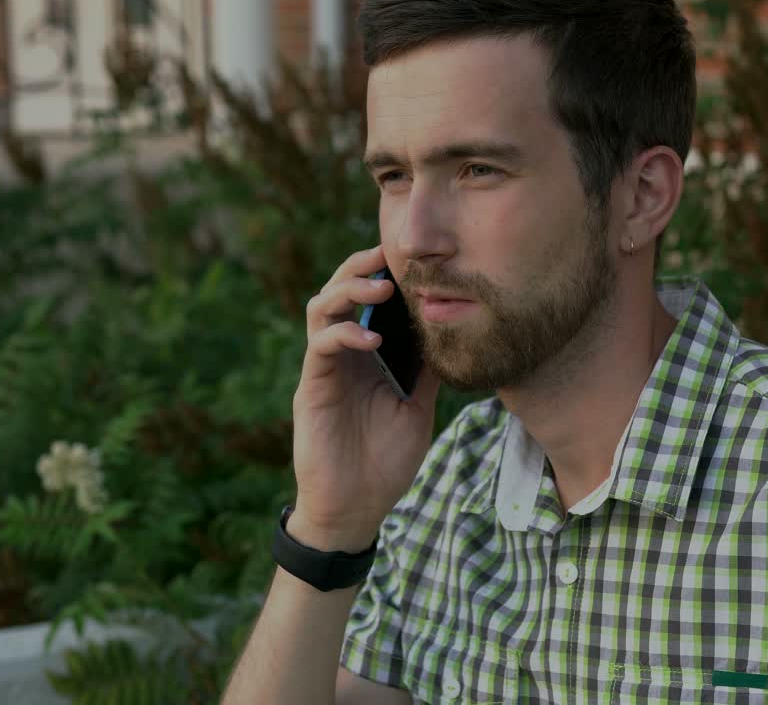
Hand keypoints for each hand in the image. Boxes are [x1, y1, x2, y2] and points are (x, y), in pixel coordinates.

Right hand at [290, 246, 440, 550]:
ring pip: (321, 307)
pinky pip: (320, 346)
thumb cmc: (385, 462)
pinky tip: (372, 341)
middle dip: (362, 268)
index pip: (369, 301)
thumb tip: (455, 334)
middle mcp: (342, 354)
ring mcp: (324, 368)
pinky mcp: (312, 387)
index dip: (383, 274)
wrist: (356, 509)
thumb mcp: (418, 409)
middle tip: (389, 258)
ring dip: (349, 291)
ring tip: (381, 289)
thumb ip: (427, 372)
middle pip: (340, 291)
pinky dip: (345, 335)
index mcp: (367, 355)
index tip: (412, 258)